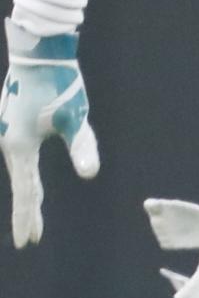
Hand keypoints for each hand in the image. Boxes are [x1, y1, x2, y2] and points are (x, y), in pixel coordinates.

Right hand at [1, 17, 98, 247]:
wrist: (39, 55)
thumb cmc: (60, 85)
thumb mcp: (75, 118)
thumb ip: (83, 147)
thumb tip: (91, 174)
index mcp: (20, 145)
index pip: (26, 191)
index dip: (27, 218)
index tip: (27, 242)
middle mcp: (8, 142)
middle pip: (21, 185)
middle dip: (28, 212)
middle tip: (32, 239)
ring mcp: (7, 134)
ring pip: (20, 173)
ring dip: (27, 195)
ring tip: (33, 219)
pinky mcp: (11, 126)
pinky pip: (19, 160)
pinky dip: (25, 178)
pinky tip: (30, 186)